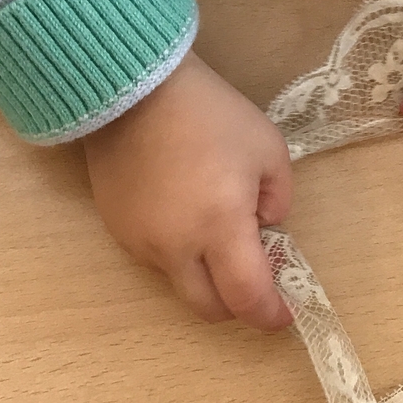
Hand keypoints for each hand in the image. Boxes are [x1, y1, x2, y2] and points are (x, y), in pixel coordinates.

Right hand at [84, 53, 293, 331]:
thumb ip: (279, 200)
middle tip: (252, 280)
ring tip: (214, 232)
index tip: (283, 314)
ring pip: (180, 284)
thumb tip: (265, 229)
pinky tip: (183, 214)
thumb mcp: (268, 149)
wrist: (132, 87)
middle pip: (209, 309)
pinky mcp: (118, 230)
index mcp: (220, 227)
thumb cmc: (210, 114)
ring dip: (204, 275)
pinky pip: (155, 259)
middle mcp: (177, 247)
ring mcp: (142, 243)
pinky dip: (177, 252)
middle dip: (236, 305)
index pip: (246, 298)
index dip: (269, 315)